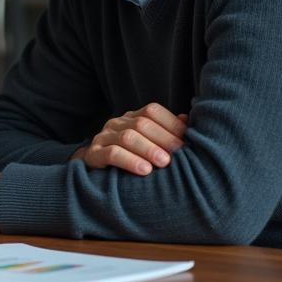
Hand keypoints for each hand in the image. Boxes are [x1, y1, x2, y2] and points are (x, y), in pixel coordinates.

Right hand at [72, 103, 187, 174]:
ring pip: (127, 137)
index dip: (171, 123)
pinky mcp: (94, 154)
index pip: (152, 111)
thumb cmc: (130, 156)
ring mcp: (103, 137)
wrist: (94, 168)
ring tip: (164, 162)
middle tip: (178, 153)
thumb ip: (166, 132)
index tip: (187, 139)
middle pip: (141, 123)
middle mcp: (117, 123)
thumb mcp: (147, 142)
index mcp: (131, 117)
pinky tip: (144, 170)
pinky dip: (129, 161)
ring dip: (148, 149)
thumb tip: (187, 121)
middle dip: (163, 138)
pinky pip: (111, 154)